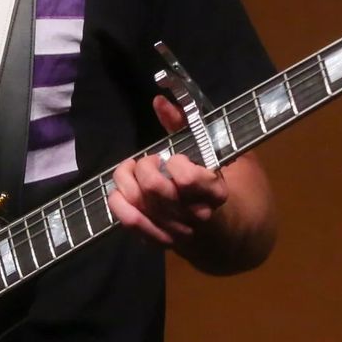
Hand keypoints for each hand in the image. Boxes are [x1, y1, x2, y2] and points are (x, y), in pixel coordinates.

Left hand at [107, 96, 226, 249]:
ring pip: (138, 202)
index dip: (176, 163)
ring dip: (127, 180)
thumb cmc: (213, 181)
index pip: (188, 179)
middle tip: (152, 161)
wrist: (223, 229)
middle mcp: (195, 216)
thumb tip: (158, 101)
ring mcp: (175, 231)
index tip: (177, 158)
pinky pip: (130, 221)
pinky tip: (120, 190)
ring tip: (134, 171)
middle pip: (155, 188)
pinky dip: (118, 202)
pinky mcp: (157, 240)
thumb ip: (184, 124)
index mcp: (215, 192)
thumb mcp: (210, 149)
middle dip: (146, 166)